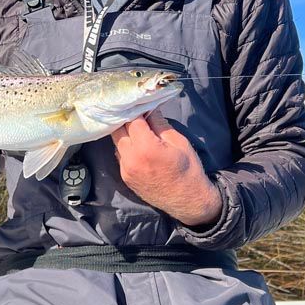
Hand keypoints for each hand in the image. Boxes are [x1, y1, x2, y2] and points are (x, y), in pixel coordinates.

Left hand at [110, 109, 222, 226]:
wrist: (188, 201)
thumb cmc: (188, 170)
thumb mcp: (179, 142)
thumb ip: (160, 124)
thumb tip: (149, 108)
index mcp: (145, 147)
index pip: (132, 119)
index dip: (136, 109)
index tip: (141, 103)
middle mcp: (130, 158)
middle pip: (118, 129)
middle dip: (126, 119)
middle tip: (137, 113)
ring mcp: (125, 169)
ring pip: (116, 141)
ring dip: (124, 132)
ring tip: (137, 128)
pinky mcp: (125, 176)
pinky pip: (119, 154)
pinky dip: (125, 145)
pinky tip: (136, 143)